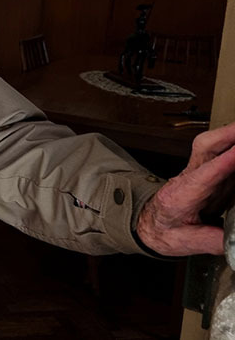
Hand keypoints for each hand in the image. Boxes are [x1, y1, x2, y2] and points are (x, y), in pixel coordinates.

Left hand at [136, 121, 234, 255]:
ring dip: (232, 135)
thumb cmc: (164, 229)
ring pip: (213, 144)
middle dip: (228, 135)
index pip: (203, 177)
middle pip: (205, 147)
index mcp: (180, 196)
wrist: (150, 222)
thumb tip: (234, 241)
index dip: (222, 164)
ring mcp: (200, 171)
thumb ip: (212, 241)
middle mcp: (189, 177)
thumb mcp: (186, 242)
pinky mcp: (211, 173)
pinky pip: (225, 154)